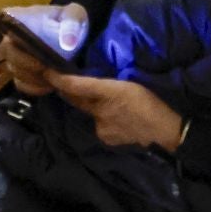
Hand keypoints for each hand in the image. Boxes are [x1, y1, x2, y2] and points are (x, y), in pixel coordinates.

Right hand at [0, 3, 88, 95]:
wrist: (80, 43)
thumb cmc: (72, 23)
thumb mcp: (76, 15)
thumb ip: (72, 23)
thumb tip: (67, 41)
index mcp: (25, 18)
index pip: (2, 16)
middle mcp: (15, 37)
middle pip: (5, 49)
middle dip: (22, 60)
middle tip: (42, 66)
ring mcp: (18, 58)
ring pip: (13, 69)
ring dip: (31, 75)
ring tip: (51, 76)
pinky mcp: (25, 75)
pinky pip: (21, 84)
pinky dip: (34, 87)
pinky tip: (49, 86)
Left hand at [49, 74, 184, 152]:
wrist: (164, 128)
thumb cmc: (151, 100)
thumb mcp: (130, 83)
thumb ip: (109, 85)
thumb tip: (91, 84)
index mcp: (107, 92)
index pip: (76, 85)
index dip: (59, 80)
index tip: (46, 73)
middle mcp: (99, 111)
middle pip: (78, 100)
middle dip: (70, 92)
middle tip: (63, 83)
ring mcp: (102, 127)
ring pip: (92, 114)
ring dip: (94, 109)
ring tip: (112, 105)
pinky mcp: (107, 138)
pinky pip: (100, 126)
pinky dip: (105, 121)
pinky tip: (119, 120)